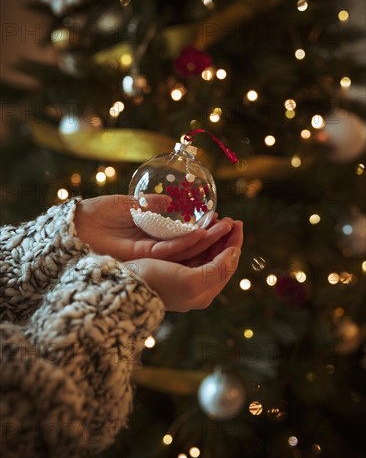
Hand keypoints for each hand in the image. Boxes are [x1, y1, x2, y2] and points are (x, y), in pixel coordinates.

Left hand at [74, 195, 234, 262]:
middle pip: (190, 248)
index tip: (221, 220)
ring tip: (225, 230)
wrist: (72, 226)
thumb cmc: (95, 214)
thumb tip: (170, 200)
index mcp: (151, 237)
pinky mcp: (141, 257)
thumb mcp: (127, 204)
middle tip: (234, 227)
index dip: (205, 230)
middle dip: (213, 239)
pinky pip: (168, 250)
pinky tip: (201, 234)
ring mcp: (148, 255)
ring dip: (206, 241)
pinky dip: (185, 242)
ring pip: (184, 252)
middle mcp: (153, 249)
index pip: (185, 237)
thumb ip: (149, 203)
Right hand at [127, 221, 242, 311]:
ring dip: (213, 236)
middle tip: (229, 218)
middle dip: (225, 238)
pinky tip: (199, 226)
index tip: (238, 223)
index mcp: (204, 293)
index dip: (235, 243)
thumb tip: (235, 253)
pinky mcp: (170, 268)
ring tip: (217, 218)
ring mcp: (182, 277)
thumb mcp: (192, 280)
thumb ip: (217, 268)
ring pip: (206, 253)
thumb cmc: (158, 283)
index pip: (228, 265)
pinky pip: (191, 251)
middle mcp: (196, 288)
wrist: (125, 286)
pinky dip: (199, 238)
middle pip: (219, 259)